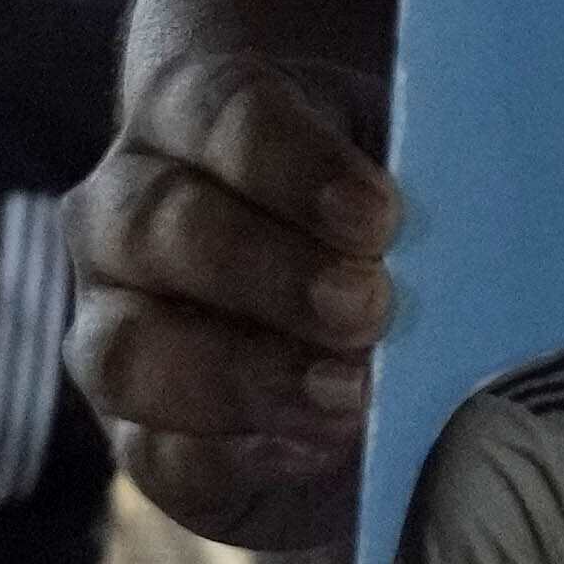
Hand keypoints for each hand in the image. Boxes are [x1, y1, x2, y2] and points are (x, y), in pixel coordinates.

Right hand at [76, 47, 394, 551]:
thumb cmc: (405, 225)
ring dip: (240, 375)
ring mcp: (112, 331)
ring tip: (347, 395)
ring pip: (126, 349)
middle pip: (158, 225)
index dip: (288, 161)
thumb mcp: (420, 177)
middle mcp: (125, 213)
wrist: (393, 351)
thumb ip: (429, 185)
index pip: (213, 106)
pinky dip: (237, 456)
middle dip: (268, 271)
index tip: (377, 214)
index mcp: (191, 111)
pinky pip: (153, 456)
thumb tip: (452, 239)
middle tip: (367, 308)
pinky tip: (320, 448)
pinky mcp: (142, 442)